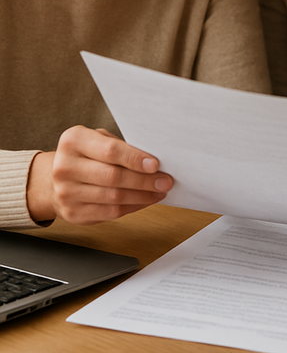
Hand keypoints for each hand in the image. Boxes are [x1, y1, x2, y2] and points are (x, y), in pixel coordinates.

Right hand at [26, 126, 172, 224]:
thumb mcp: (98, 139)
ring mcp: (66, 193)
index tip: (156, 164)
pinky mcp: (73, 213)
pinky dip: (133, 207)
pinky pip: (110, 213)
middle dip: (144, 180)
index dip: (135, 159)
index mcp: (73, 141)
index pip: (110, 151)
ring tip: (160, 190)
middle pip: (113, 177)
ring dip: (143, 195)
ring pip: (114, 198)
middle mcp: (65, 167)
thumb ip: (121, 146)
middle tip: (165, 180)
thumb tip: (154, 159)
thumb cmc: (86, 154)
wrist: (54, 178)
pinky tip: (146, 200)